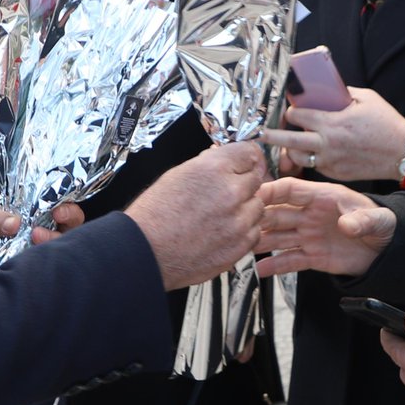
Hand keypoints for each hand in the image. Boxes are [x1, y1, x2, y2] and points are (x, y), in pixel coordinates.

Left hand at [0, 203, 84, 271]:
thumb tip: (15, 222)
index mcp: (35, 216)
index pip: (61, 207)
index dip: (66, 206)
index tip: (57, 210)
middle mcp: (46, 233)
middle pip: (73, 226)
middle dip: (68, 221)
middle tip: (43, 226)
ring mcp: (45, 253)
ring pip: (66, 246)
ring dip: (54, 241)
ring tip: (34, 239)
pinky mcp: (41, 273)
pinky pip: (54, 268)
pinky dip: (48, 263)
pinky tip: (32, 261)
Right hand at [125, 143, 267, 289]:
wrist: (145, 252)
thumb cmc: (154, 216)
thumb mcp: (178, 175)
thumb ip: (208, 164)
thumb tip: (224, 158)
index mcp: (213, 169)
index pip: (249, 152)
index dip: (246, 158)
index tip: (245, 162)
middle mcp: (230, 192)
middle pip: (257, 178)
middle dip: (244, 183)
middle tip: (226, 193)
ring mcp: (238, 221)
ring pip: (259, 206)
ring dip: (246, 208)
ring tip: (220, 216)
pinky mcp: (240, 246)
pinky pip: (255, 231)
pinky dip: (243, 231)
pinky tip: (222, 232)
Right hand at [254, 177, 395, 278]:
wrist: (388, 250)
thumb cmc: (382, 224)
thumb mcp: (377, 220)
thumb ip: (361, 220)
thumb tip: (347, 225)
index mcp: (323, 197)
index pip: (291, 189)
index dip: (272, 190)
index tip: (254, 194)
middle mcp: (311, 215)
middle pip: (278, 213)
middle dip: (259, 217)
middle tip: (241, 224)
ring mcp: (309, 236)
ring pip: (278, 237)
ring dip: (261, 241)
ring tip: (243, 246)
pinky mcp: (312, 256)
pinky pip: (290, 260)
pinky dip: (275, 265)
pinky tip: (260, 269)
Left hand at [261, 87, 404, 182]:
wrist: (402, 152)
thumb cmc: (386, 123)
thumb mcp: (365, 98)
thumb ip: (342, 93)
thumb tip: (325, 88)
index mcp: (332, 122)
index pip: (298, 115)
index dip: (289, 111)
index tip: (287, 109)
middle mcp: (327, 143)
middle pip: (289, 139)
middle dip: (271, 135)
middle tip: (259, 133)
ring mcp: (330, 161)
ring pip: (298, 157)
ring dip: (290, 150)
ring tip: (286, 144)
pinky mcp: (335, 173)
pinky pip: (314, 166)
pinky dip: (310, 159)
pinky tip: (310, 153)